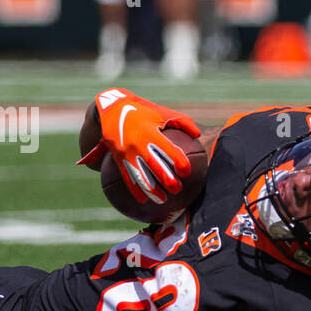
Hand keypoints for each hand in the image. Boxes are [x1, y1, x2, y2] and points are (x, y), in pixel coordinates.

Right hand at [77, 88, 200, 204]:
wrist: (112, 110)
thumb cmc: (143, 111)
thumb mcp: (162, 112)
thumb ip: (183, 122)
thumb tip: (198, 135)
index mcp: (151, 133)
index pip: (168, 151)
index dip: (179, 162)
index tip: (186, 173)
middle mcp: (138, 144)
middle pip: (155, 166)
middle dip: (167, 180)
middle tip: (177, 189)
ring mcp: (127, 153)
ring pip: (140, 176)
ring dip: (151, 190)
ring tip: (162, 200)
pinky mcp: (118, 159)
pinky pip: (127, 177)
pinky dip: (135, 190)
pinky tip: (142, 200)